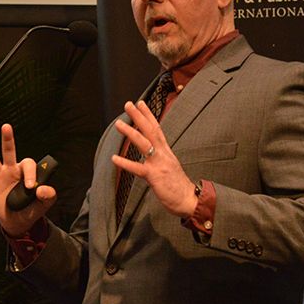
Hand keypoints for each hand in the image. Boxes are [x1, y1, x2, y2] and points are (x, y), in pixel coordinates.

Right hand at [0, 123, 55, 236]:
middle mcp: (12, 171)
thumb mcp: (43, 205)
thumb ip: (47, 196)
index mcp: (26, 173)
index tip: (30, 187)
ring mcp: (0, 177)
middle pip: (9, 152)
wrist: (17, 223)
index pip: (28, 165)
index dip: (30, 174)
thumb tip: (42, 189)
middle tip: (6, 127)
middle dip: (8, 139)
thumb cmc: (31, 210)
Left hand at [111, 100, 197, 217]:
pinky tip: (114, 158)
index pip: (157, 128)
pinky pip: (137, 169)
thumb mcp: (169, 166)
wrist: (189, 200)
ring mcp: (159, 164)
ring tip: (118, 124)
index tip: (140, 103)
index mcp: (166, 151)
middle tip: (128, 104)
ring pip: (144, 144)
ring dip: (131, 132)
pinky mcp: (155, 177)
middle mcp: (163, 154)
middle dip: (139, 116)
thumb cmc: (177, 185)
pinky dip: (125, 163)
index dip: (148, 115)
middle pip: (150, 131)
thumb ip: (159, 157)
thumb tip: (151, 151)